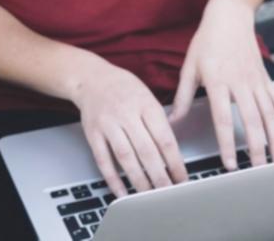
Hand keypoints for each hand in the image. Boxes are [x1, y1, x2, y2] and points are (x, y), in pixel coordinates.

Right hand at [68, 60, 186, 197]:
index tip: (182, 178)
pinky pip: (103, 160)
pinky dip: (113, 179)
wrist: (91, 78)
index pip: (164, 138)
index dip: (175, 162)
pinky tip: (122, 192)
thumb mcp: (147, 96)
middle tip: (169, 193)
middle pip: (146, 151)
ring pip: (125, 157)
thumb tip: (173, 153)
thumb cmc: (123, 88)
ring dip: (139, 180)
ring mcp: (108, 124)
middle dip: (160, 176)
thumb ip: (159, 121)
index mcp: (145, 104)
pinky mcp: (93, 134)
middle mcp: (126, 114)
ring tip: (149, 195)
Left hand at [170, 0, 273, 171]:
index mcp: (218, 81)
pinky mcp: (266, 78)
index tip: (229, 163)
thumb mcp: (189, 65)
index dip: (227, 143)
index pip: (224, 119)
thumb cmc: (207, 40)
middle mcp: (240, 83)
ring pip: (269, 115)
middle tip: (258, 170)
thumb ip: (183, 96)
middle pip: (252, 120)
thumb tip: (173, 120)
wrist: (230, 15)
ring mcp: (256, 81)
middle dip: (256, 148)